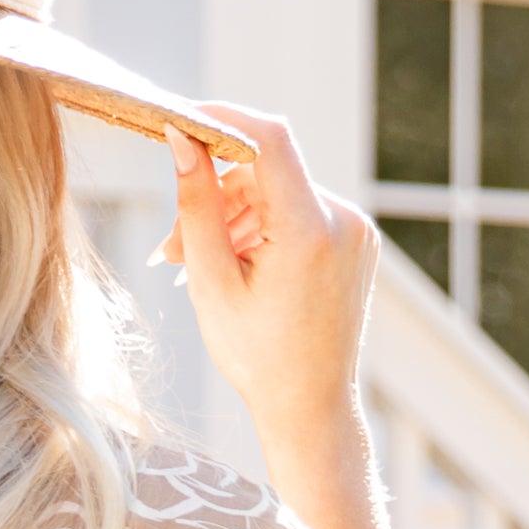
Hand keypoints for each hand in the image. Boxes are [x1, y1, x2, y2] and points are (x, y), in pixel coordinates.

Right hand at [157, 105, 379, 493]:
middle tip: (172, 244)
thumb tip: (181, 137)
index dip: (221, 119)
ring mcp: (356, 229)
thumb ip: (196, 204)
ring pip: (281, 194)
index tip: (182, 121)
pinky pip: (301, 213)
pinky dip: (265, 229)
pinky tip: (238, 267)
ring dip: (236, 218)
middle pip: (267, 172)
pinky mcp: (357, 240)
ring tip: (198, 266)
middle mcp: (343, 220)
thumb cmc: (257, 357)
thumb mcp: (211, 281)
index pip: (267, 139)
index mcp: (309, 230)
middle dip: (216, 195)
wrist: (311, 408)